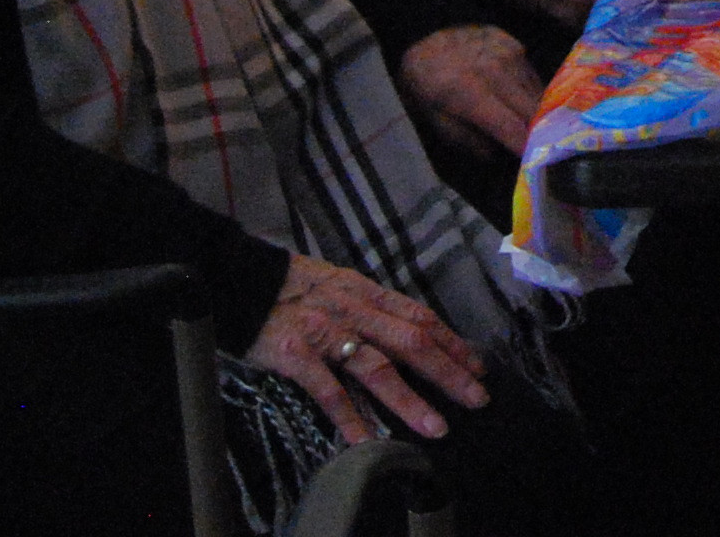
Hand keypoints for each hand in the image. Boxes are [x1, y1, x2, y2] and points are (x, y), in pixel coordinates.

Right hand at [249, 252, 485, 443]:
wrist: (241, 280)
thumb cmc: (293, 286)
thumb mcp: (342, 285)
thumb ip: (373, 308)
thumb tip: (409, 330)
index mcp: (368, 294)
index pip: (421, 318)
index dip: (453, 343)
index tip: (478, 366)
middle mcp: (354, 311)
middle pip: (412, 343)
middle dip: (449, 372)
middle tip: (476, 398)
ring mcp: (326, 334)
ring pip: (376, 369)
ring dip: (410, 400)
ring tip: (435, 427)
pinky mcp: (295, 355)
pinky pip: (328, 390)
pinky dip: (349, 416)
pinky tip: (366, 440)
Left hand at [400, 22, 545, 160]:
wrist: (426, 42)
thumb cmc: (427, 89)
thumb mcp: (437, 121)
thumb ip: (469, 141)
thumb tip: (500, 154)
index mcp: (470, 92)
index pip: (511, 127)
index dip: (527, 148)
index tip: (536, 164)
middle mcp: (495, 70)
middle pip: (532, 111)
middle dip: (539, 134)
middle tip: (539, 150)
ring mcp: (509, 54)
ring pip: (537, 94)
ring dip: (535, 114)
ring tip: (528, 127)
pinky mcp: (516, 46)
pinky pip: (533, 78)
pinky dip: (530, 95)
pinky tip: (518, 102)